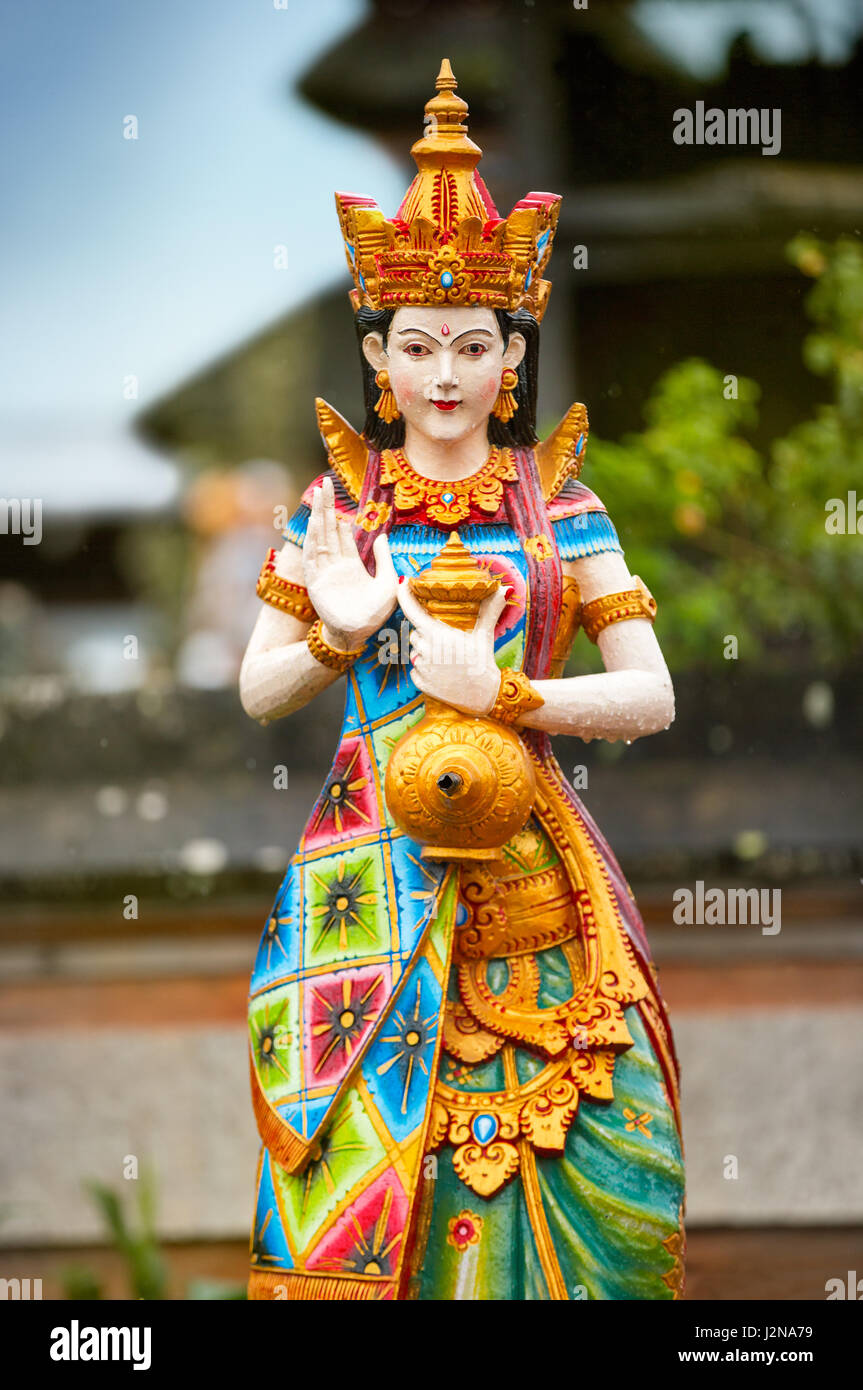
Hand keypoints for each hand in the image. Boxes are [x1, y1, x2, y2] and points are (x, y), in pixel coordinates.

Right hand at [303, 476, 398, 648]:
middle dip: (326, 507)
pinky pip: (313, 555)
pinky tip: (315, 522)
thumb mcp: (388, 583)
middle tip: (325, 485)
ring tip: (319, 495)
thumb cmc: (374, 614)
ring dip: (319, 516)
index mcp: (351, 565)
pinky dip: (313, 538)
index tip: (338, 496)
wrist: (358, 634)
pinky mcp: (316, 580)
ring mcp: (324, 571)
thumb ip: (385, 560)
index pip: (342, 534)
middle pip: (328, 529)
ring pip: (320, 537)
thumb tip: (383, 537)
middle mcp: (335, 564)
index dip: (340, 516)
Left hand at [398, 578, 506, 715]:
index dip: (404, 595)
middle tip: (446, 640)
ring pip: (415, 651)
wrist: (484, 696)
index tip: (402, 584)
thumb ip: (490, 610)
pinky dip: (425, 669)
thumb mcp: (485, 635)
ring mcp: (422, 668)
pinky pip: (415, 670)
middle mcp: (425, 650)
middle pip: (415, 633)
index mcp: (437, 634)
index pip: (412, 610)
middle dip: (426, 633)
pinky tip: (442, 672)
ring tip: (447, 658)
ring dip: (426, 651)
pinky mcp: (421, 684)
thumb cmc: (483, 663)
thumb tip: (505, 589)